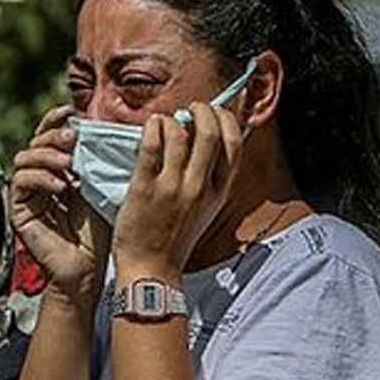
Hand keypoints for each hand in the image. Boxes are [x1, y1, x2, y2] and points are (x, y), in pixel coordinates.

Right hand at [9, 106, 110, 302]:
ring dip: (45, 155)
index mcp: (60, 171)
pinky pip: (20, 182)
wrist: (89, 270)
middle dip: (53, 135)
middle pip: (36, 142)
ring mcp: (28, 194)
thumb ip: (98, 162)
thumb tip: (106, 129)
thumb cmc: (100, 233)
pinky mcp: (18, 210)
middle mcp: (40, 179)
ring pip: (24, 158)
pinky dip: (40, 179)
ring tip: (67, 163)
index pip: (51, 136)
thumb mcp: (102, 189)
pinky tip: (60, 186)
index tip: (72, 111)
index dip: (57, 120)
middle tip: (73, 138)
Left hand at [113, 103, 244, 275]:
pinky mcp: (145, 188)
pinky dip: (152, 128)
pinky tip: (150, 127)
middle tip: (191, 109)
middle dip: (202, 110)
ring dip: (171, 118)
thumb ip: (211, 180)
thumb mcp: (205, 210)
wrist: (151, 270)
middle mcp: (198, 187)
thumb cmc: (175, 239)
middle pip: (210, 132)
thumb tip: (212, 145)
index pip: (234, 144)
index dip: (227, 119)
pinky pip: (151, 146)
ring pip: (178, 133)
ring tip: (165, 121)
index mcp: (217, 192)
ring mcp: (172, 188)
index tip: (215, 113)